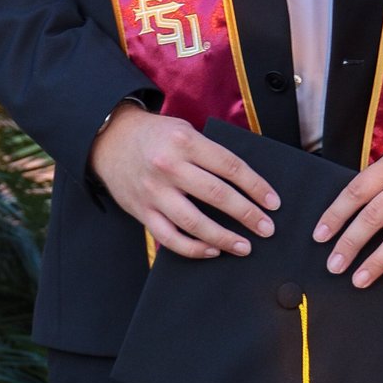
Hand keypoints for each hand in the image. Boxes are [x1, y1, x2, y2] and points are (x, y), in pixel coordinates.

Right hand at [91, 104, 280, 259]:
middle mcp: (169, 167)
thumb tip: (248, 184)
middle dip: (247, 214)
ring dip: (224, 237)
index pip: (230, 167)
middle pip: (217, 195)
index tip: (273, 202)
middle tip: (267, 228)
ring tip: (245, 246)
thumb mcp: (184, 131)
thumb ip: (210, 153)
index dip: (256, 186)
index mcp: (185, 142)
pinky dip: (193, 248)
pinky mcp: (142, 211)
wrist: (110, 140)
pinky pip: (170, 238)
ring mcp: (154, 192)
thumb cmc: (156, 136)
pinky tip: (212, 250)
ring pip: (194, 222)